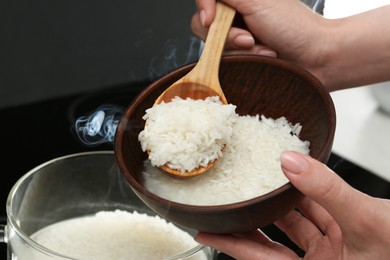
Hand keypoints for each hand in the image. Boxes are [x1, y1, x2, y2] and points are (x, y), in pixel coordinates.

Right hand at [191, 0, 389, 90]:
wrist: (316, 57)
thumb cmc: (294, 27)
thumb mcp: (257, 1)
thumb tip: (205, 1)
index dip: (204, 8)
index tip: (210, 20)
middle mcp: (237, 15)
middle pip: (205, 24)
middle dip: (227, 35)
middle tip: (250, 39)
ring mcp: (238, 37)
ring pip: (215, 46)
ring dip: (240, 51)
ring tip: (264, 51)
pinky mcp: (242, 57)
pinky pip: (227, 61)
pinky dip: (246, 60)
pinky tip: (265, 58)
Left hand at [195, 151, 389, 258]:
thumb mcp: (367, 220)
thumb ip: (327, 190)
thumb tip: (291, 162)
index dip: (230, 246)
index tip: (205, 232)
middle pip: (271, 245)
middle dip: (249, 224)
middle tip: (226, 205)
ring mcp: (334, 253)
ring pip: (295, 227)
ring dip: (278, 205)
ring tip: (255, 186)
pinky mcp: (346, 238)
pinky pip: (317, 217)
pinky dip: (306, 200)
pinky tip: (293, 182)